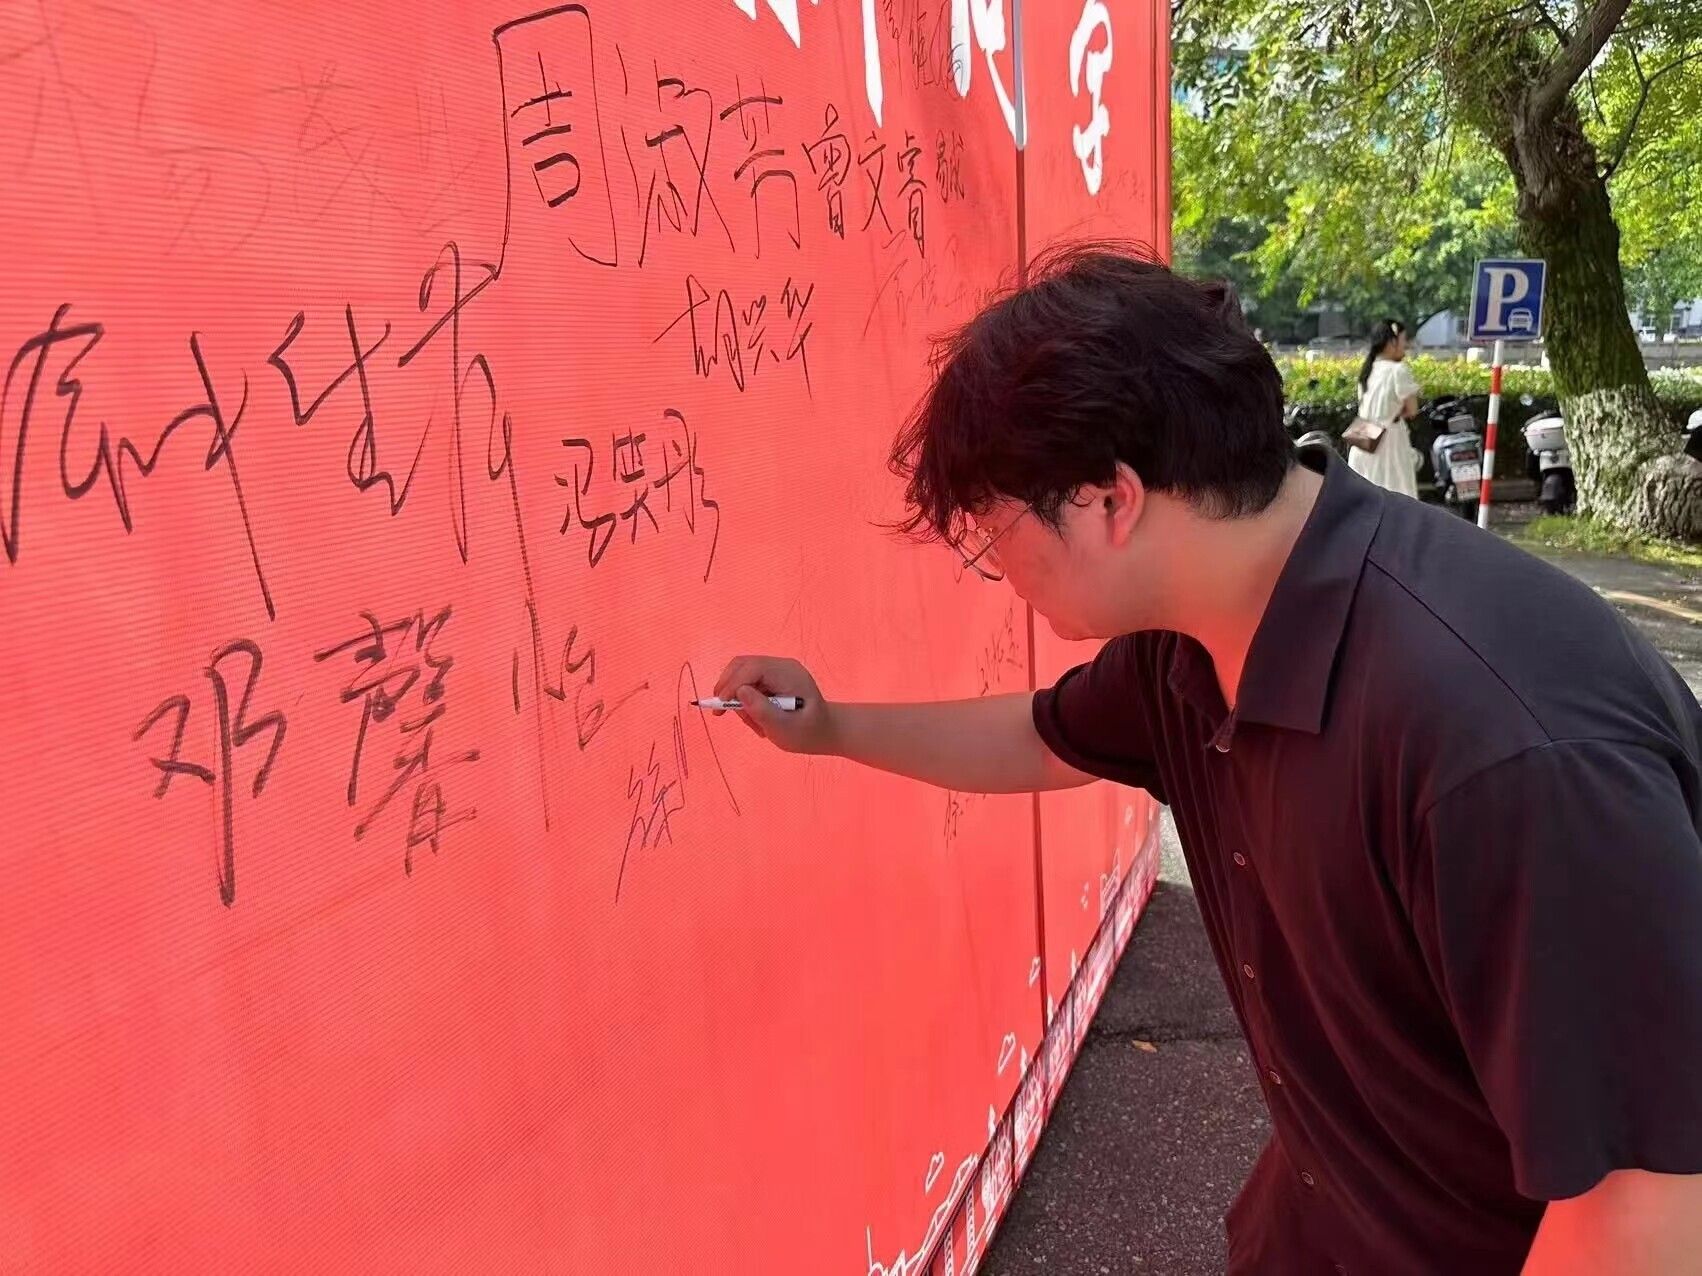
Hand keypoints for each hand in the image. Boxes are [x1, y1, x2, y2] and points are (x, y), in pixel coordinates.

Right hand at [711, 655, 832, 754]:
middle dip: (729, 688)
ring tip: (755, 725)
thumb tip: (740, 692)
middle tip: (722, 712)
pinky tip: (757, 720)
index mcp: (788, 673)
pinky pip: (747, 684)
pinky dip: (745, 702)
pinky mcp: (770, 678)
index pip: (753, 668)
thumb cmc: (807, 732)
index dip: (733, 684)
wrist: (823, 731)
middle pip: (742, 665)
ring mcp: (775, 670)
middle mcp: (781, 666)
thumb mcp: (785, 729)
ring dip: (738, 701)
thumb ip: (763, 711)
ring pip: (741, 676)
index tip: (721, 707)